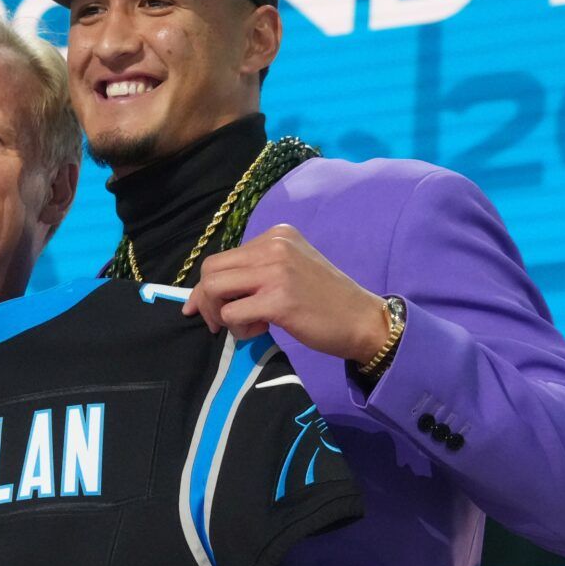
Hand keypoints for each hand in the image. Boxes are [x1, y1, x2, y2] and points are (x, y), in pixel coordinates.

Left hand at [183, 224, 388, 362]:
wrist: (363, 320)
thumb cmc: (325, 300)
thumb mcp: (290, 270)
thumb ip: (253, 274)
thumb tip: (201, 296)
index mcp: (277, 235)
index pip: (222, 257)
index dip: (207, 287)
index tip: (206, 309)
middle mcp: (274, 246)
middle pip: (210, 270)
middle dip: (206, 301)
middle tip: (219, 323)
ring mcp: (276, 271)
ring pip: (214, 289)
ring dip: (221, 315)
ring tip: (247, 325)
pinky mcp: (279, 300)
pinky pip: (231, 314)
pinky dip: (238, 328)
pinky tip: (261, 330)